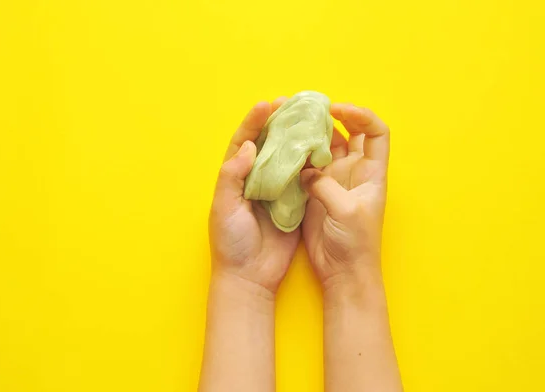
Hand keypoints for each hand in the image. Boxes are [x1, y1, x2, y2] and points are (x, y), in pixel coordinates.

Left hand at [209, 98, 299, 293]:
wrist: (250, 277)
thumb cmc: (231, 242)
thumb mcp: (224, 207)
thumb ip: (232, 176)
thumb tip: (249, 146)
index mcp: (236, 178)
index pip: (244, 142)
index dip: (253, 122)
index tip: (266, 104)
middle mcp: (255, 180)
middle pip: (267, 145)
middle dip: (278, 124)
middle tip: (292, 105)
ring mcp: (276, 191)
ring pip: (286, 159)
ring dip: (296, 140)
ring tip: (309, 121)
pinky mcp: (293, 204)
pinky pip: (302, 180)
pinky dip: (310, 165)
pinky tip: (320, 150)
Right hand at [301, 103, 389, 292]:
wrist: (343, 271)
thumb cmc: (356, 243)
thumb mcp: (345, 210)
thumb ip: (325, 185)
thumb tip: (305, 170)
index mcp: (371, 171)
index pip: (375, 132)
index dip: (361, 115)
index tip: (337, 110)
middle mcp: (354, 171)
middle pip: (349, 133)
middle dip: (332, 118)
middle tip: (309, 110)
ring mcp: (334, 180)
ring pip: (325, 147)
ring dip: (312, 135)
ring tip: (293, 123)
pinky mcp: (315, 191)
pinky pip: (307, 166)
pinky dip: (297, 156)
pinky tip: (284, 149)